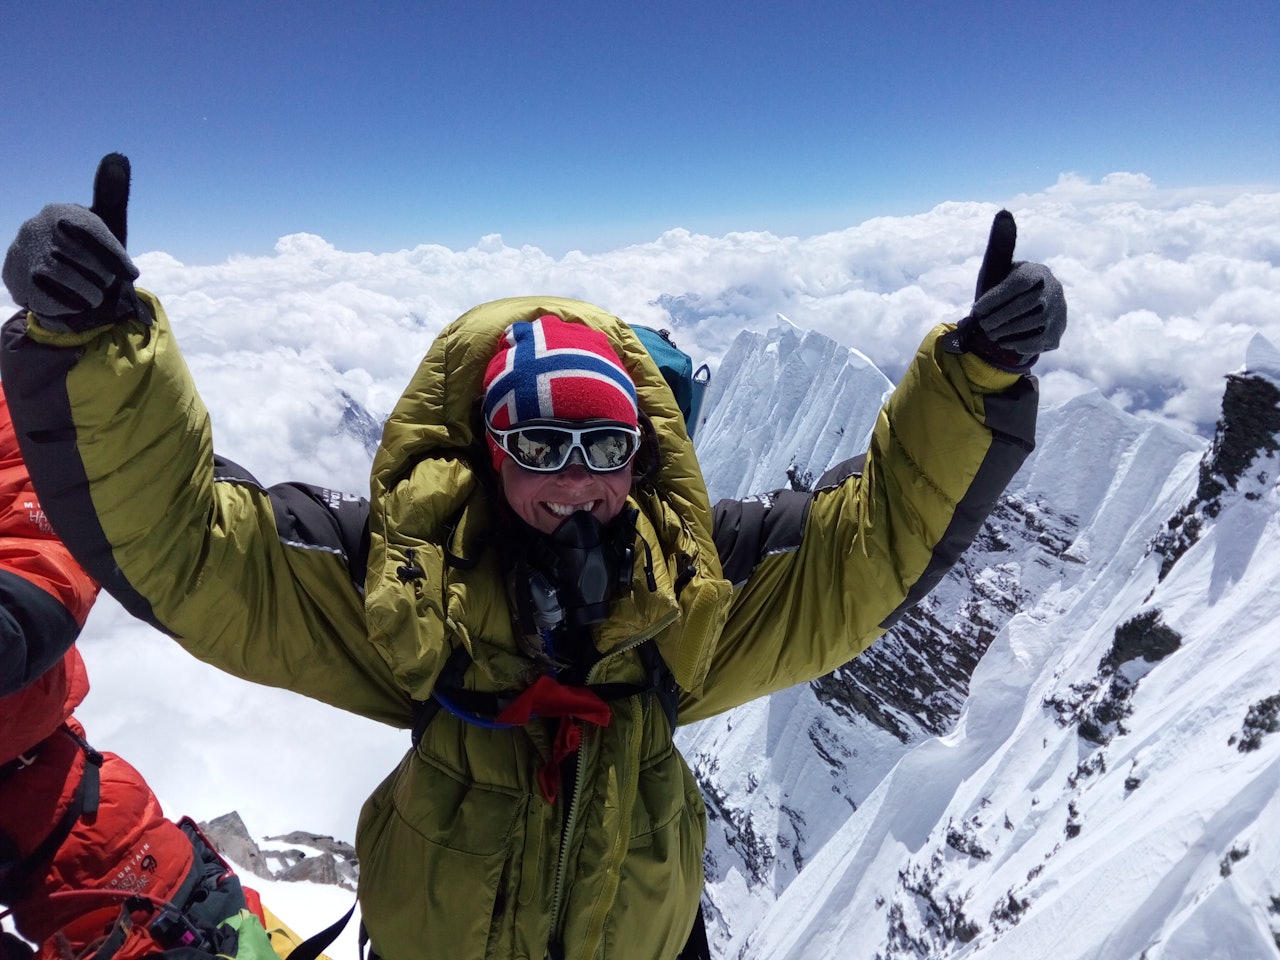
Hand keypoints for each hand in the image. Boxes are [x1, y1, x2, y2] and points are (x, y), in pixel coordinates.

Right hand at [2, 153, 149, 332]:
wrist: (60, 283)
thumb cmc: (90, 249)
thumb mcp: (106, 223)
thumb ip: (112, 193)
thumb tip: (118, 155)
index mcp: (61, 212)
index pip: (94, 234)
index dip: (116, 258)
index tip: (132, 274)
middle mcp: (36, 227)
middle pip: (84, 259)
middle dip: (102, 277)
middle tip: (105, 283)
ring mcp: (23, 252)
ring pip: (69, 280)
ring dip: (89, 293)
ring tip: (93, 293)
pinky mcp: (16, 279)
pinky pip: (52, 297)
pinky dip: (71, 304)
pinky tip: (75, 302)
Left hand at [946, 210, 1066, 373]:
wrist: (1010, 322)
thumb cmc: (999, 291)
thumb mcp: (995, 268)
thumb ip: (999, 244)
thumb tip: (1004, 212)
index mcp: (1038, 271)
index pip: (1020, 282)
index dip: (996, 297)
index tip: (976, 308)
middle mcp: (1054, 289)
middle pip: (1027, 305)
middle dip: (998, 317)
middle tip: (982, 324)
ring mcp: (1059, 313)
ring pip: (1032, 324)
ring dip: (1006, 331)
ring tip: (990, 333)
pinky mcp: (1057, 334)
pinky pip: (1037, 342)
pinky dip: (1017, 344)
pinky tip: (1004, 341)